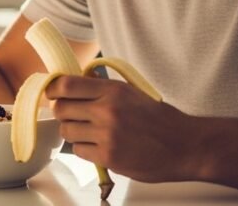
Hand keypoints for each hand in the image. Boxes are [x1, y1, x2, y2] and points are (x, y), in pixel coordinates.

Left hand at [46, 74, 197, 182]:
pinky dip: (84, 149)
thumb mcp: (132, 93)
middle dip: (62, 112)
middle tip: (71, 115)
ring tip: (87, 132)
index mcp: (112, 91)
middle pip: (60, 109)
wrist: (185, 146)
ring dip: (72, 132)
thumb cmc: (160, 119)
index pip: (66, 85)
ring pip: (66, 131)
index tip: (52, 93)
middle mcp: (106, 111)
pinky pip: (79, 151)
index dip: (53, 89)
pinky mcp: (108, 157)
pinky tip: (98, 146)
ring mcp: (106, 135)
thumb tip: (77, 80)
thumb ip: (104, 87)